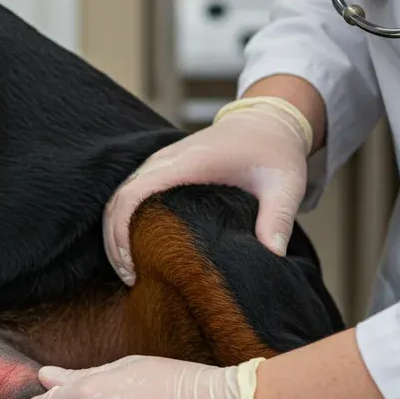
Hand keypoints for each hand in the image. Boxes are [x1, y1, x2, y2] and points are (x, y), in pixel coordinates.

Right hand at [104, 96, 312, 285]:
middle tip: (130, 278)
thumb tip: (272, 255)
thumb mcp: (285, 184)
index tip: (132, 266)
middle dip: (114, 242)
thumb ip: (278, 218)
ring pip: (118, 198)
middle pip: (117, 201)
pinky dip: (124, 222)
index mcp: (187, 163)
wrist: (266, 120)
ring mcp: (159, 163)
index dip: (121, 232)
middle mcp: (164, 160)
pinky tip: (138, 248)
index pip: (133, 195)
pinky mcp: (160, 169)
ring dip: (116, 234)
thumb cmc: (274, 151)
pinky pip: (129, 195)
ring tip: (131, 269)